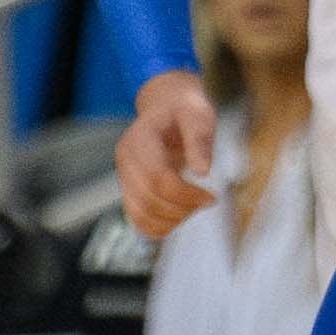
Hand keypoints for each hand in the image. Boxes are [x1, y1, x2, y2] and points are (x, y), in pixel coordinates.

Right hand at [121, 71, 223, 238]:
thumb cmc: (185, 111)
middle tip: (207, 201)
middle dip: (182, 208)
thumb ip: (199, 140)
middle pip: (148, 200)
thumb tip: (202, 172)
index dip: (185, 193)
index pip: (157, 177)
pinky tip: (181, 215)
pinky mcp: (129, 190)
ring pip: (141, 215)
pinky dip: (159, 226)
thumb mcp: (198, 115)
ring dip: (171, 221)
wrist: (166, 107)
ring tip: (194, 206)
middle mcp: (125, 160)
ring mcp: (124, 177)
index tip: (211, 197)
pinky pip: (138, 219)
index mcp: (139, 138)